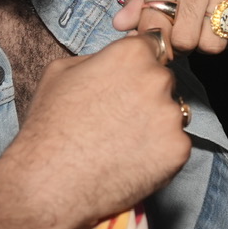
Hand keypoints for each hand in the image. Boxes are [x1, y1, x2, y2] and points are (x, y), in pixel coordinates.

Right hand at [0, 34, 193, 228]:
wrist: (50, 181)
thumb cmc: (49, 126)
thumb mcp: (61, 72)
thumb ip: (98, 58)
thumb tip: (114, 60)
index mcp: (131, 55)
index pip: (151, 47)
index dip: (138, 64)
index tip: (127, 81)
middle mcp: (157, 79)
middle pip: (163, 81)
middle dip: (147, 95)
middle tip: (119, 118)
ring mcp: (171, 116)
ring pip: (170, 114)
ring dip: (154, 124)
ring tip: (121, 143)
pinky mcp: (178, 150)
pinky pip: (174, 145)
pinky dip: (158, 153)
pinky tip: (130, 161)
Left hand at [114, 0, 227, 53]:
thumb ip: (135, 1)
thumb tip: (120, 24)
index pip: (155, 20)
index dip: (156, 38)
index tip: (162, 38)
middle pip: (185, 38)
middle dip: (184, 44)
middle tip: (186, 35)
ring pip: (214, 43)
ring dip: (209, 43)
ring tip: (205, 27)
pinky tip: (226, 21)